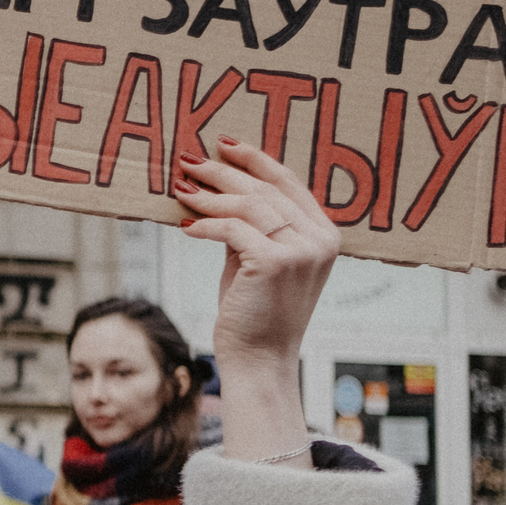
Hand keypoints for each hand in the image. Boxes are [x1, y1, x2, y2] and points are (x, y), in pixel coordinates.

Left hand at [176, 137, 339, 466]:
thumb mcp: (257, 261)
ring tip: (181, 189)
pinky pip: (232, 230)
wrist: (259, 360)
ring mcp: (301, 250)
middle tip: (189, 161)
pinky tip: (185, 227)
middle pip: (266, 189)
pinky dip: (205, 225)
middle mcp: (320, 239)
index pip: (289, 183)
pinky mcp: (275, 262)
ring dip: (208, 195)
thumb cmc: (254, 312)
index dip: (256, 160)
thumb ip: (251, 228)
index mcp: (325, 235)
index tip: (225, 144)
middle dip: (223, 172)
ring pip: (248, 205)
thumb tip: (219, 191)